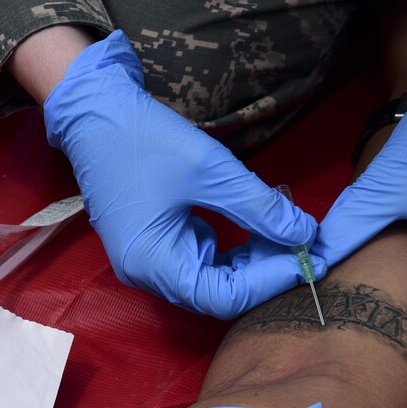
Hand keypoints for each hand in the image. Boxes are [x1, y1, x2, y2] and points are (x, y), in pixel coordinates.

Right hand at [44, 30, 323, 318]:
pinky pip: (199, 257)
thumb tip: (306, 234)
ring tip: (285, 234)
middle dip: (263, 270)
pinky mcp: (155, 241)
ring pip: (211, 276)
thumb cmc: (146, 139)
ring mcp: (149, 258)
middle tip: (304, 245)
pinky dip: (231, 247)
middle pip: (217, 291)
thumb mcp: (211, 171)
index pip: (223, 296)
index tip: (310, 258)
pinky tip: (256, 226)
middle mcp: (147, 273)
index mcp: (153, 264)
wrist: (96, 111)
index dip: (269, 281)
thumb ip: (260, 207)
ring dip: (249, 259)